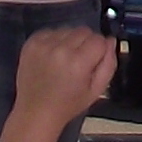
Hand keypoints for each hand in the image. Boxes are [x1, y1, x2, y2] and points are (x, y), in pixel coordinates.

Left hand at [2, 25, 114, 141]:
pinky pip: (51, 31)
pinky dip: (54, 41)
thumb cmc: (68, 104)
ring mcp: (43, 45)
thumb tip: (110, 41)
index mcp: (79, 62)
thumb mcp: (97, 90)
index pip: (99, 39)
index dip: (99, 50)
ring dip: (69, 41)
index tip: (93, 61)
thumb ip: (109, 64)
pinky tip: (52, 57)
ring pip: (68, 29)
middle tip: (79, 62)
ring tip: (64, 61)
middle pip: (84, 31)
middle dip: (86, 44)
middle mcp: (60, 50)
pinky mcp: (31, 43)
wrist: (36, 111)